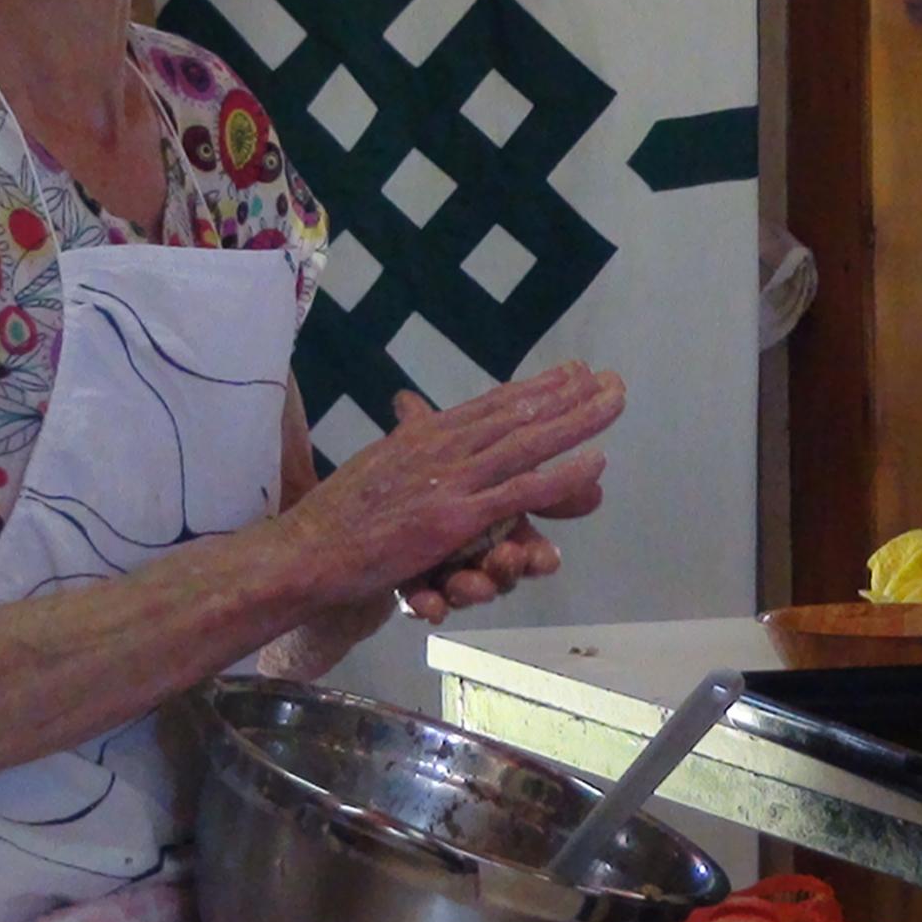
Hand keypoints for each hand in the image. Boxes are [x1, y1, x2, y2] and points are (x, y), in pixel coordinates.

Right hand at [275, 362, 624, 611]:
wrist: (306, 550)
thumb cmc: (338, 515)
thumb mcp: (379, 466)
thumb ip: (408, 443)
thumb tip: (414, 412)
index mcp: (426, 435)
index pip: (493, 404)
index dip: (537, 387)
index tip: (574, 371)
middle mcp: (443, 447)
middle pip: (518, 412)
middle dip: (570, 393)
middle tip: (613, 378)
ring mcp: (452, 481)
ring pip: (528, 441)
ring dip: (577, 419)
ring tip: (614, 401)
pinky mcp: (456, 518)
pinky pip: (520, 492)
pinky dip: (561, 475)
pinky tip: (595, 462)